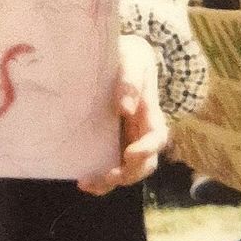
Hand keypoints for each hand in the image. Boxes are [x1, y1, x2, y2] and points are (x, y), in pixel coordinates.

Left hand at [78, 34, 167, 195]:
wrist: (120, 57)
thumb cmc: (128, 56)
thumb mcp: (132, 60)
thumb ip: (130, 81)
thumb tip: (125, 108)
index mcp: (150, 114)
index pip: (157, 138)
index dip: (147, 149)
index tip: (130, 153)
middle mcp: (142, 133)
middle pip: (145, 164)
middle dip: (128, 174)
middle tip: (108, 175)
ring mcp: (127, 140)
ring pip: (127, 171)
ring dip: (110, 182)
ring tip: (87, 184)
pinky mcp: (110, 144)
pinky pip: (109, 166)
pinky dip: (99, 178)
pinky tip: (83, 180)